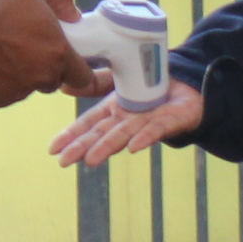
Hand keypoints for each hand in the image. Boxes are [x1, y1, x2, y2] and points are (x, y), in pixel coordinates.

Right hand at [0, 0, 109, 109]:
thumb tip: (74, 15)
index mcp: (57, 55)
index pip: (82, 76)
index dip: (77, 68)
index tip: (66, 59)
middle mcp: (40, 79)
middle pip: (51, 82)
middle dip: (44, 68)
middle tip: (24, 45)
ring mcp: (14, 94)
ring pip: (23, 88)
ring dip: (17, 74)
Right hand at [50, 79, 204, 166]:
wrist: (189, 86)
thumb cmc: (153, 87)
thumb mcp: (119, 79)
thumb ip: (95, 82)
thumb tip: (65, 86)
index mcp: (114, 111)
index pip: (88, 124)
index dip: (71, 135)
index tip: (53, 149)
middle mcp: (126, 120)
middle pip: (101, 134)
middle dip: (82, 147)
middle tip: (64, 162)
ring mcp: (146, 123)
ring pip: (123, 135)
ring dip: (107, 148)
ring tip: (90, 160)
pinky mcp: (169, 122)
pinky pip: (155, 130)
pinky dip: (144, 139)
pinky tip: (133, 148)